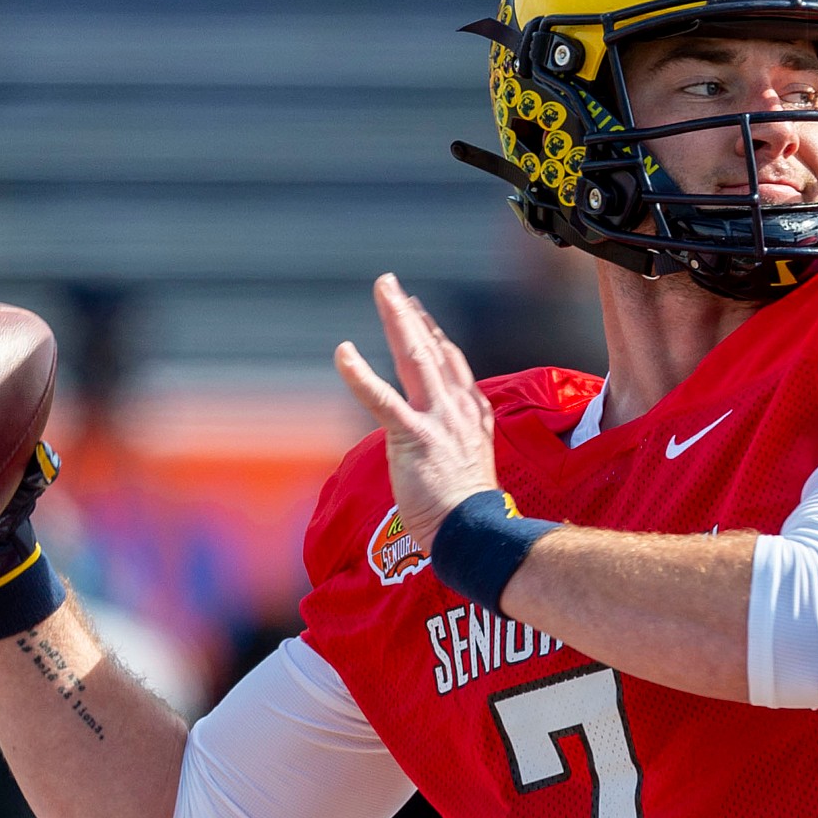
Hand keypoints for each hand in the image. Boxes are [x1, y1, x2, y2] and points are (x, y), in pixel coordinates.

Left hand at [333, 274, 498, 548]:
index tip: (419, 314)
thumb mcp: (470, 463)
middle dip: (410, 314)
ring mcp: (439, 420)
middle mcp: (459, 409)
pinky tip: (344, 352)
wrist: (473, 532)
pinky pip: (382, 399)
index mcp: (473, 415)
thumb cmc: (467, 510)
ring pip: (415, 357)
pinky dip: (360, 374)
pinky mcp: (414, 436)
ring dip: (398, 319)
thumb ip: (455, 441)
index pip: (452, 364)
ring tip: (383, 291)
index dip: (434, 335)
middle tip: (391, 286)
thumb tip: (437, 442)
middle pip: (433, 349)